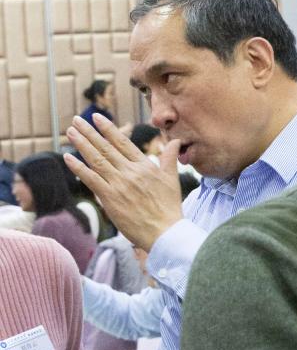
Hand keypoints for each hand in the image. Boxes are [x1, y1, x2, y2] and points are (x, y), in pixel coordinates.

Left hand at [65, 113, 183, 251]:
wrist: (164, 232)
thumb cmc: (169, 208)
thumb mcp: (172, 179)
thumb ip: (169, 158)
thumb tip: (174, 141)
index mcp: (145, 166)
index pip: (123, 142)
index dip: (108, 129)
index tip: (97, 117)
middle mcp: (130, 172)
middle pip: (106, 148)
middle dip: (89, 132)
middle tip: (76, 120)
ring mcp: (119, 184)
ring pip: (96, 159)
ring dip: (81, 144)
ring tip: (70, 132)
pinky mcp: (110, 198)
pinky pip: (91, 179)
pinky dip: (78, 168)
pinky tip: (68, 158)